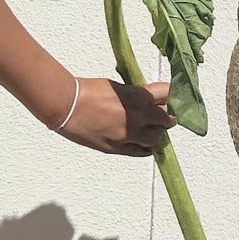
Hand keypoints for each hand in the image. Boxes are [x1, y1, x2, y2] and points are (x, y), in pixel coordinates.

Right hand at [55, 78, 175, 155]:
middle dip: (166, 117)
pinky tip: (145, 145)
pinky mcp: (117, 148)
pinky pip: (140, 152)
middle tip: (164, 116)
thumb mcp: (119, 87)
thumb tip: (148, 101)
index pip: (169, 95)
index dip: (172, 97)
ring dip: (157, 134)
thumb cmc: (88, 91)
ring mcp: (128, 135)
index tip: (172, 98)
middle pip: (167, 120)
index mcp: (139, 97)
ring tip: (153, 131)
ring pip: (156, 139)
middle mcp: (138, 117)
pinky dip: (145, 148)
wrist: (66, 105)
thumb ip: (137, 95)